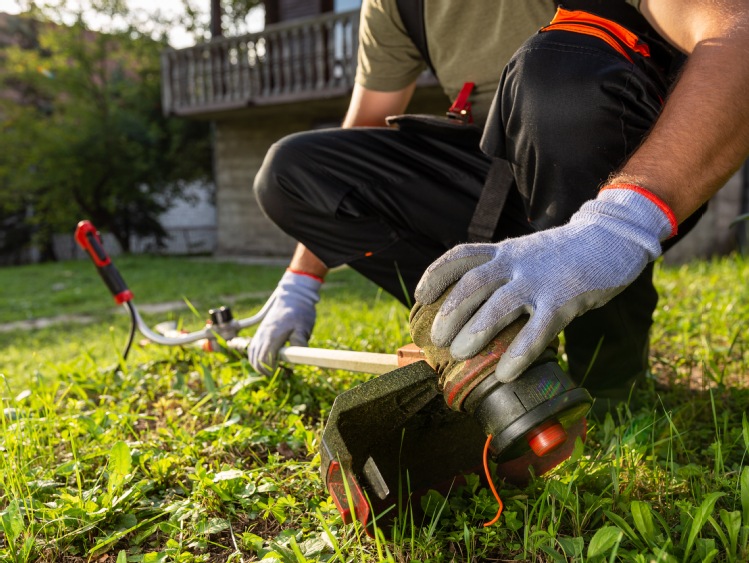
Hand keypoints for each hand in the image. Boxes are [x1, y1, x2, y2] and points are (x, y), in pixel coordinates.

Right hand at [249, 270, 321, 374]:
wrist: (293, 297)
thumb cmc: (300, 312)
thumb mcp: (303, 327)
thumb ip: (299, 342)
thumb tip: (296, 358)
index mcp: (272, 336)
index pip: (264, 360)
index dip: (269, 370)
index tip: (278, 373)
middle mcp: (262, 336)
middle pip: (255, 359)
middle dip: (263, 370)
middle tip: (275, 373)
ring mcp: (260, 333)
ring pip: (252, 354)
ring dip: (258, 364)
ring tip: (271, 368)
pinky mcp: (260, 331)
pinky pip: (252, 348)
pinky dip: (255, 356)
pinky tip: (264, 360)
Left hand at [414, 186, 675, 382]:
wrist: (611, 238)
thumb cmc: (564, 255)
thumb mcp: (526, 254)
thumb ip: (503, 273)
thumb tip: (475, 311)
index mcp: (504, 252)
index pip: (461, 256)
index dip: (436, 274)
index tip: (421, 296)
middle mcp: (516, 262)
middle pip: (473, 283)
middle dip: (450, 311)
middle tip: (436, 339)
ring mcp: (540, 279)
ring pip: (500, 304)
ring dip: (476, 330)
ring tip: (459, 354)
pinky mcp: (565, 298)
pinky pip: (538, 329)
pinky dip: (519, 352)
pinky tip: (505, 373)